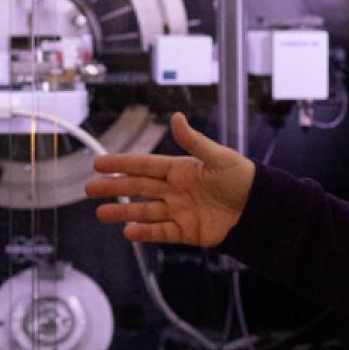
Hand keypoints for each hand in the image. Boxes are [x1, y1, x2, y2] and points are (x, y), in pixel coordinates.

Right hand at [85, 112, 254, 246]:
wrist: (260, 209)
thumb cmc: (242, 178)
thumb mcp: (219, 157)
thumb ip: (194, 141)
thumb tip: (176, 117)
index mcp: (180, 169)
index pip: (144, 166)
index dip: (121, 164)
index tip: (99, 163)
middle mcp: (175, 190)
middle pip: (138, 189)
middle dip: (113, 188)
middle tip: (89, 189)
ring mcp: (179, 211)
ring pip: (144, 211)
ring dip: (122, 212)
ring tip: (100, 214)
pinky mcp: (186, 231)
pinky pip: (161, 232)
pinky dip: (145, 232)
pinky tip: (128, 231)